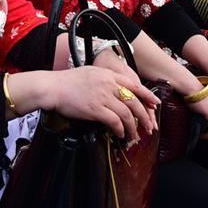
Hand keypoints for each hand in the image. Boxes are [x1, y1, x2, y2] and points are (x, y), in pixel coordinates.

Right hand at [45, 66, 159, 140]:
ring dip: (133, 127)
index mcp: (109, 74)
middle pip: (134, 101)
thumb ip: (105, 78)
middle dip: (144, 115)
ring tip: (134, 135)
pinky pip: (114, 121)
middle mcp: (109, 84)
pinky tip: (120, 134)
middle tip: (148, 126)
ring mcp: (103, 96)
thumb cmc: (68, 81)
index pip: (134, 84)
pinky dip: (120, 129)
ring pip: (127, 113)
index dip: (147, 96)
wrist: (53, 87)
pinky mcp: (95, 109)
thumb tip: (116, 88)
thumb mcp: (91, 72)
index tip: (154, 104)